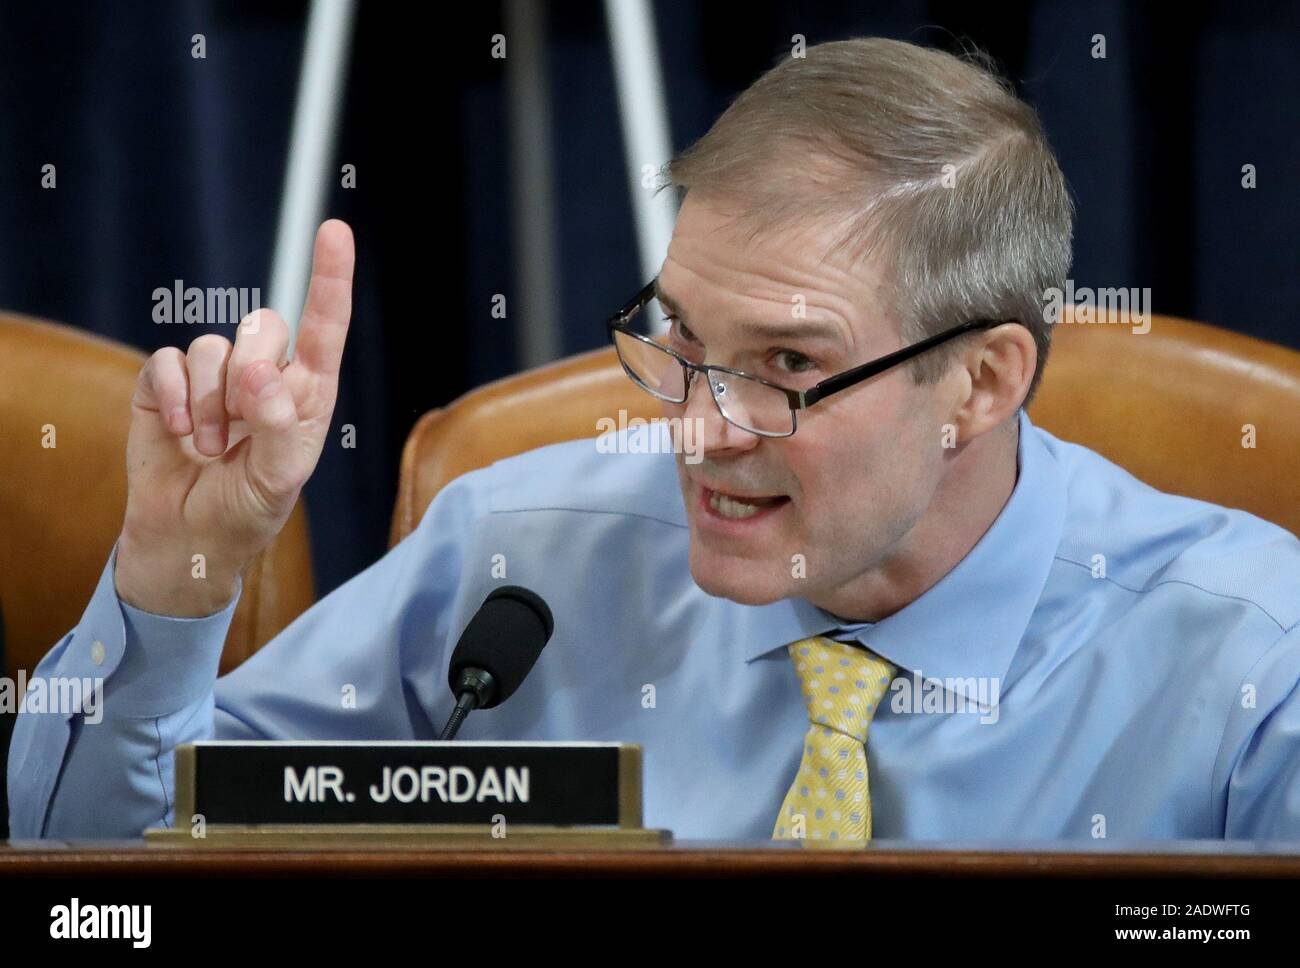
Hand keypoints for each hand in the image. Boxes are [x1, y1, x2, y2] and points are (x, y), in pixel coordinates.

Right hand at [114, 220, 354, 615]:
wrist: (187, 536)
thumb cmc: (247, 509)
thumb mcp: (278, 481)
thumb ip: (278, 426)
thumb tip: (261, 371)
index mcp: (307, 394)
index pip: (324, 327)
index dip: (330, 278)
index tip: (335, 231)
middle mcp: (266, 375)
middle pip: (263, 326)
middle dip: (250, 376)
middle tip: (241, 428)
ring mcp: (216, 376)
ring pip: (213, 344)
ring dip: (211, 402)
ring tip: (212, 447)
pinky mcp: (169, 382)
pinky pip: (169, 359)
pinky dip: (175, 398)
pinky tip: (181, 433)